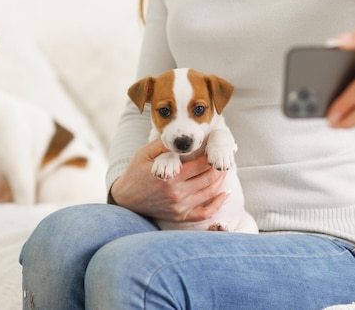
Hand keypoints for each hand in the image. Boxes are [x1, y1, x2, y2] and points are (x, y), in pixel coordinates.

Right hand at [110, 139, 228, 222]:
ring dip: (221, 180)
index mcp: (171, 176)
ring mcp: (180, 206)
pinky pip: (204, 213)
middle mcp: (178, 193)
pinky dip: (217, 204)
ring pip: (210, 193)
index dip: (214, 153)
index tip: (222, 145)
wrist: (125, 199)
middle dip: (220, 165)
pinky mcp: (180, 216)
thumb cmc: (135, 173)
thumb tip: (182, 139)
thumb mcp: (144, 154)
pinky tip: (225, 193)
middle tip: (228, 156)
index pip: (201, 163)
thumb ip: (163, 145)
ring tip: (225, 169)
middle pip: (209, 177)